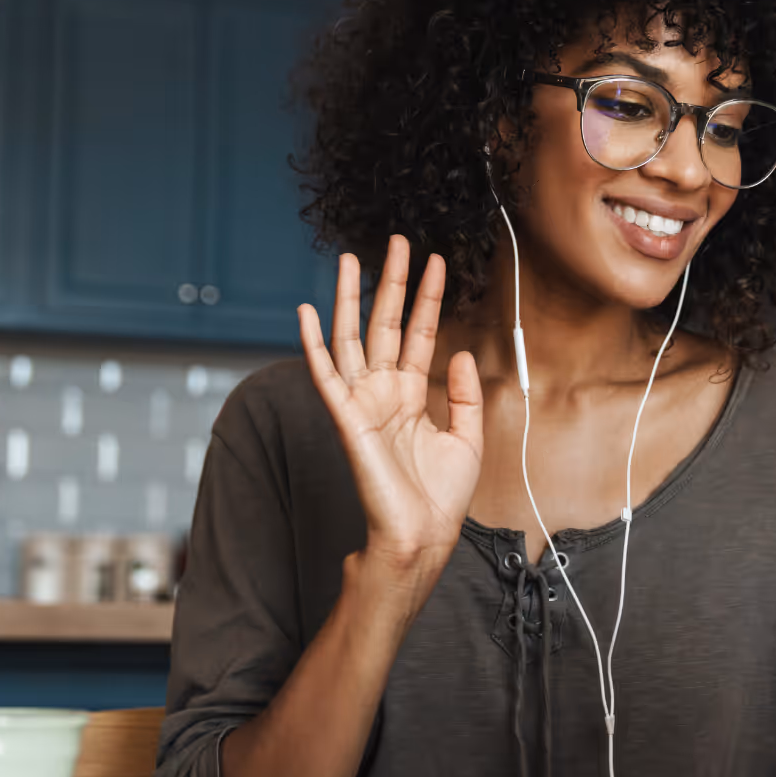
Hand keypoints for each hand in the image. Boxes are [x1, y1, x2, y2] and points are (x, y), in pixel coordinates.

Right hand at [298, 237, 483, 590]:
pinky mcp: (348, 419)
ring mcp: (364, 402)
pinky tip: (308, 312)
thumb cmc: (440, 496)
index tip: (435, 262)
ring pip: (351, 339)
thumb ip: (463, 393)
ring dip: (350, 299)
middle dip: (391, 283)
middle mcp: (384, 392)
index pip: (418, 333)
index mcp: (411, 394)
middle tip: (396, 242)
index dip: (426, 298)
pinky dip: (313, 344)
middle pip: (384, 324)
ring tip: (351, 259)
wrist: (423, 535)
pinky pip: (326, 376)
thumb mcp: (468, 437)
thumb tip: (460, 351)